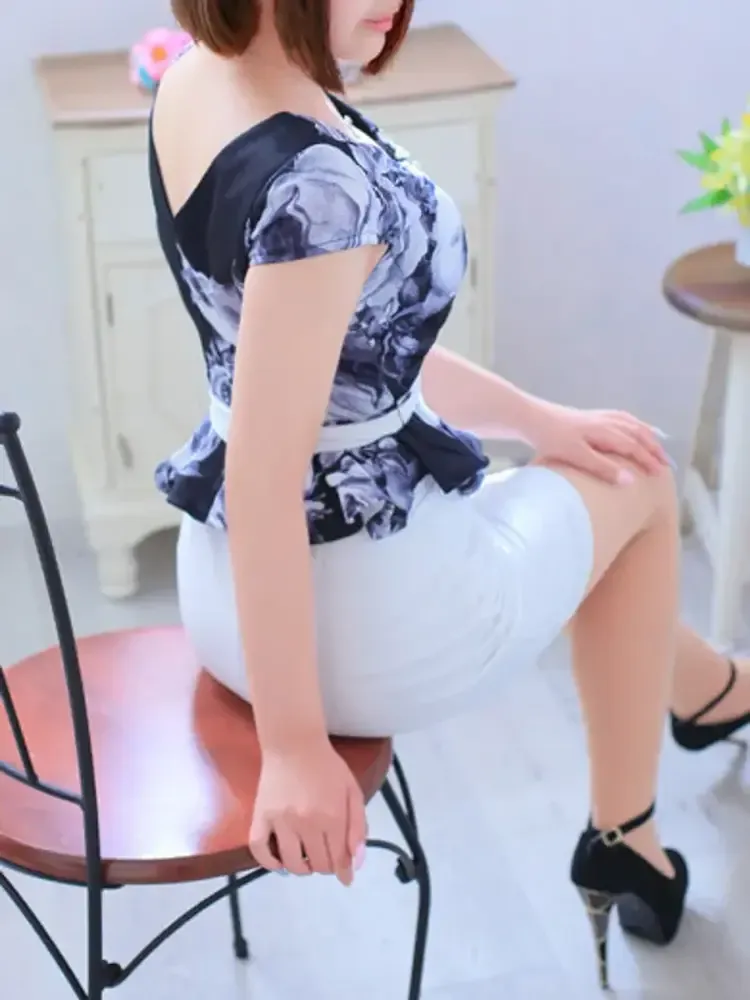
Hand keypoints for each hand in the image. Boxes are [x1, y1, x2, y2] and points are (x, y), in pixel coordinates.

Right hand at [249, 740, 366, 885]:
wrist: (295, 744)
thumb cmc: (327, 767)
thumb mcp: (353, 792)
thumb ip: (358, 828)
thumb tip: (354, 866)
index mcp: (333, 816)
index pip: (338, 859)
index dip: (343, 871)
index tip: (345, 876)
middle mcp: (306, 823)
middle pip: (317, 863)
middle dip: (325, 866)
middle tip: (325, 856)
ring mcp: (281, 821)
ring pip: (291, 863)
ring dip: (302, 869)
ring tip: (306, 860)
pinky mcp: (261, 816)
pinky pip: (259, 850)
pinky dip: (269, 863)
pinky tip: (280, 863)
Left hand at [528, 402, 670, 484]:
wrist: (530, 418)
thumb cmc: (551, 438)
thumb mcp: (577, 455)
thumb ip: (603, 468)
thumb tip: (630, 481)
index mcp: (606, 430)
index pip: (634, 446)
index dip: (648, 460)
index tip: (661, 474)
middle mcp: (607, 420)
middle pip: (637, 432)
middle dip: (652, 447)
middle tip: (665, 462)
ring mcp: (598, 416)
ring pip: (630, 423)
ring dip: (645, 435)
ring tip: (655, 444)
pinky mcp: (588, 416)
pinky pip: (619, 418)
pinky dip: (631, 424)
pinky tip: (628, 428)